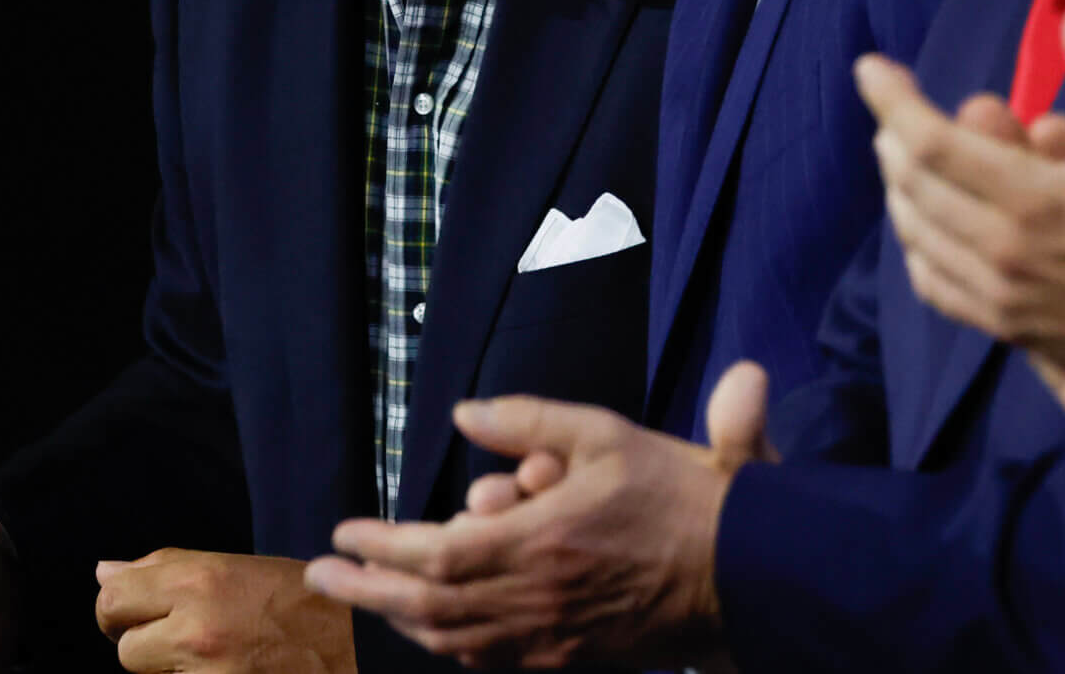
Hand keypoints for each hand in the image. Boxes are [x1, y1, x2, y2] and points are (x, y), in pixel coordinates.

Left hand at [93, 550, 354, 673]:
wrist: (358, 647)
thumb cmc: (301, 603)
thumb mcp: (234, 568)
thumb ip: (164, 568)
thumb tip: (103, 572)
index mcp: (197, 581)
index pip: (112, 600)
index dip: (118, 611)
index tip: (134, 616)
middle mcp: (196, 628)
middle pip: (125, 650)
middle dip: (148, 647)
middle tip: (186, 640)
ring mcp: (207, 673)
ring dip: (172, 671)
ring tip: (217, 657)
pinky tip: (229, 672)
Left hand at [303, 364, 775, 667]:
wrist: (744, 572)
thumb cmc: (678, 495)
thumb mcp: (606, 433)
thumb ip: (529, 419)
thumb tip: (463, 415)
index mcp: (539, 541)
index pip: (432, 555)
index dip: (378, 550)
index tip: (343, 534)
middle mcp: (536, 599)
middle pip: (426, 608)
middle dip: (365, 592)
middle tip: (320, 576)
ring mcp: (552, 637)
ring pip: (454, 642)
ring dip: (400, 620)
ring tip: (366, 596)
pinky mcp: (572, 658)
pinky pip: (493, 660)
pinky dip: (450, 644)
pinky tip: (434, 626)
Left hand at [856, 5, 1064, 417]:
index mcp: (1034, 200)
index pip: (929, 142)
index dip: (891, 99)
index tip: (871, 67)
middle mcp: (1003, 250)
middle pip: (911, 186)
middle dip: (892, 137)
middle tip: (893, 106)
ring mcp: (1001, 296)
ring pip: (916, 236)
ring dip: (898, 189)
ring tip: (900, 155)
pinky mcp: (1009, 328)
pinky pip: (936, 286)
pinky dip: (917, 247)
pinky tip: (922, 225)